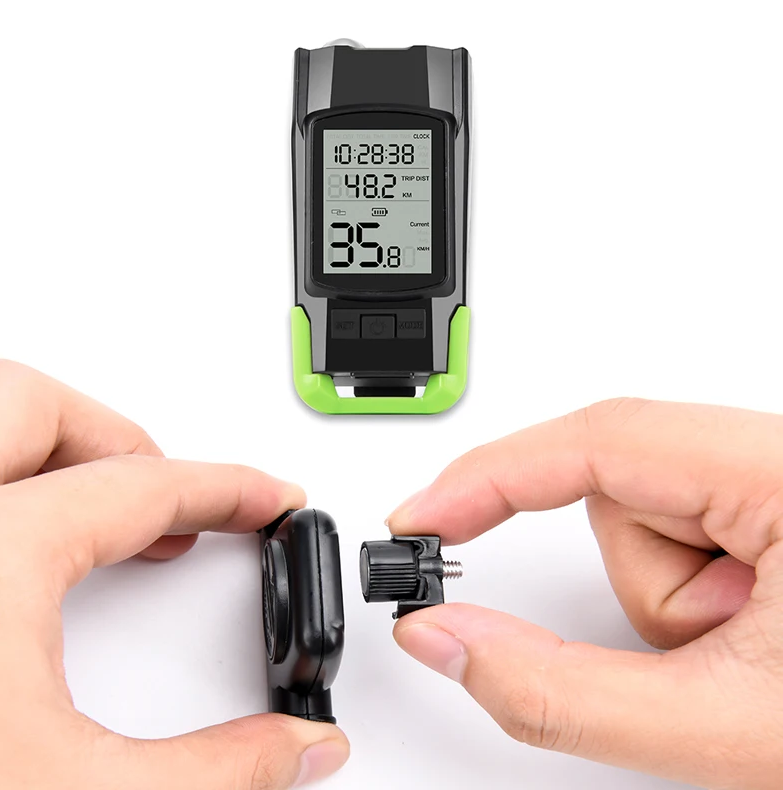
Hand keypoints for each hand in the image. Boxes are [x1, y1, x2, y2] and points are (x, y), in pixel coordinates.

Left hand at [0, 360, 348, 788]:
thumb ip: (215, 770)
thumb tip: (300, 749)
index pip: (142, 486)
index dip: (228, 488)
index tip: (268, 499)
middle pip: (32, 405)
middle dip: (123, 439)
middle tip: (177, 499)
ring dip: (54, 446)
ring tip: (107, 510)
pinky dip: (7, 488)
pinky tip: (36, 556)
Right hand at [387, 398, 782, 789]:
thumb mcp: (732, 729)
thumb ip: (562, 692)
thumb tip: (447, 638)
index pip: (597, 439)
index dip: (489, 475)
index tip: (422, 517)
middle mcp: (780, 455)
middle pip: (623, 490)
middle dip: (646, 588)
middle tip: (716, 652)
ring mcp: (775, 480)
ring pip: (649, 520)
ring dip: (675, 600)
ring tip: (754, 651)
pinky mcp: (773, 507)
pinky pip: (683, 533)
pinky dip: (696, 595)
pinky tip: (763, 633)